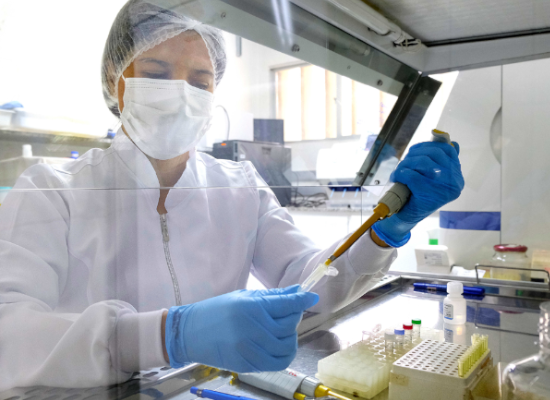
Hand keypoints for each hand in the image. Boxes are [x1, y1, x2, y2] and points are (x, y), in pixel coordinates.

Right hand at [164, 285, 318, 371]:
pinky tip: (279, 345)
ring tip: (281, 330)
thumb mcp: (243, 297)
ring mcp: (250, 349)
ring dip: (290, 337)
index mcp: (251, 307)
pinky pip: (277, 363)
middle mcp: (252, 329)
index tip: (311, 297)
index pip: (286, 305)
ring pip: (286, 345)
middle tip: (288, 312)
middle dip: (293, 317)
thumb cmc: (217, 310)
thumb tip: (297, 291)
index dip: (302, 300)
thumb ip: (272, 296)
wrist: (189, 332)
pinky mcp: (247, 365)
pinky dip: (284, 354)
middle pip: (289, 325)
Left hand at [373, 141, 463, 246]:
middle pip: (434, 153)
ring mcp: (443, 188)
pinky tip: (397, 177)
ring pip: (423, 162)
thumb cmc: (418, 196)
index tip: (415, 150)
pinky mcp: (429, 194)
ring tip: (400, 170)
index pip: (447, 150)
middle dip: (414, 154)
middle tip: (404, 162)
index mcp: (457, 177)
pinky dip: (401, 173)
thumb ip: (442, 161)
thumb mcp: (433, 178)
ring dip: (406, 163)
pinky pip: (412, 174)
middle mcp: (455, 182)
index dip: (428, 145)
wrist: (406, 218)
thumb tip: (451, 141)